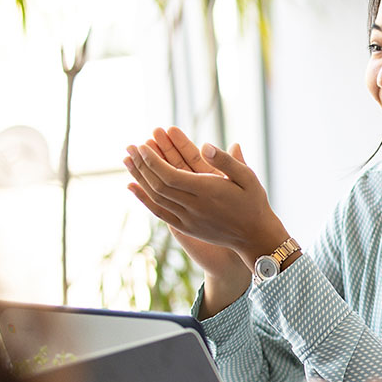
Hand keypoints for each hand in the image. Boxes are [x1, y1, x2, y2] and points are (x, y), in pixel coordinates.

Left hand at [122, 127, 288, 271]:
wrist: (254, 236)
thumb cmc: (253, 203)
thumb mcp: (248, 177)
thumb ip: (227, 161)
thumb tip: (205, 145)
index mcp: (208, 192)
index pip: (170, 175)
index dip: (153, 161)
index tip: (142, 145)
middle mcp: (194, 207)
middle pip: (158, 185)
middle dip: (142, 165)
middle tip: (130, 147)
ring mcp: (187, 219)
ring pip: (155, 197)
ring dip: (139, 178)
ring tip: (126, 160)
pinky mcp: (185, 227)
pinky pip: (159, 212)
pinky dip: (143, 198)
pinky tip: (132, 186)